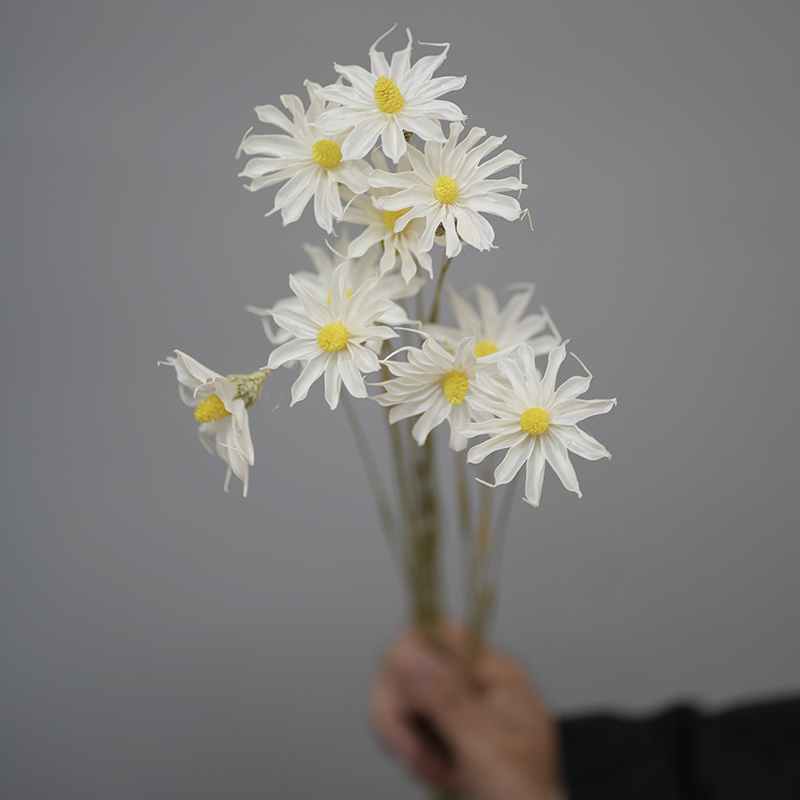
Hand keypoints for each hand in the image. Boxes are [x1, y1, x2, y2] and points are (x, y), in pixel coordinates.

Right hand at [371, 622, 560, 799]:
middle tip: (421, 756)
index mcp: (494, 670)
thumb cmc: (524, 798)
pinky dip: (411, 752)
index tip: (409, 710)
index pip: (433, 631)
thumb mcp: (487, 752)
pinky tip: (435, 773)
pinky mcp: (445, 722)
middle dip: (401, 713)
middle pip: (407, 662)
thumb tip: (408, 653)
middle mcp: (474, 675)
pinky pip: (405, 722)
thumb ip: (447, 700)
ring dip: (405, 739)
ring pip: (399, 694)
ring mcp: (458, 698)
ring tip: (438, 772)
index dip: (406, 662)